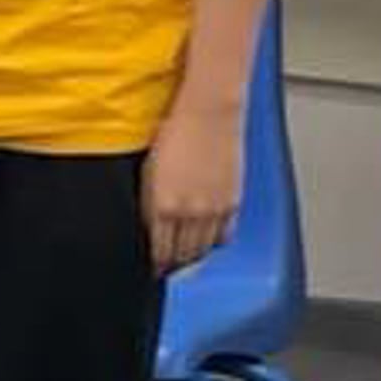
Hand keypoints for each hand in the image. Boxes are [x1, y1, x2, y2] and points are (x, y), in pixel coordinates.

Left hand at [143, 102, 242, 272]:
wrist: (208, 113)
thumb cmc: (174, 131)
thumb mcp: (148, 170)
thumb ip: (149, 203)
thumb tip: (149, 225)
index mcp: (162, 205)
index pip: (158, 251)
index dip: (154, 264)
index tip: (150, 267)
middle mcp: (189, 212)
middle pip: (181, 256)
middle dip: (171, 264)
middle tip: (165, 267)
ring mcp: (213, 210)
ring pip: (203, 250)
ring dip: (192, 258)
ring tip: (183, 258)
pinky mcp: (232, 202)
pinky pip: (224, 237)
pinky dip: (214, 244)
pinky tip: (207, 242)